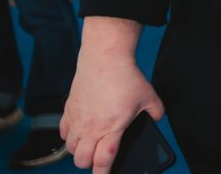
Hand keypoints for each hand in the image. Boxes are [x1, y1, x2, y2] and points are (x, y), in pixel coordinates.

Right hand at [61, 52, 163, 173]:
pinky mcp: (69, 109)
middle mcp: (91, 128)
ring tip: (88, 147)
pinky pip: (62, 131)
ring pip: (69, 148)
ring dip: (77, 151)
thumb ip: (156, 111)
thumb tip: (157, 118)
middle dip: (88, 164)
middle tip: (97, 160)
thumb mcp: (150, 96)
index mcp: (111, 129)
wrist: (105, 59)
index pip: (103, 160)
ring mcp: (77, 119)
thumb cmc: (126, 78)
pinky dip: (68, 136)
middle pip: (81, 160)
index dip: (102, 173)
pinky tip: (77, 132)